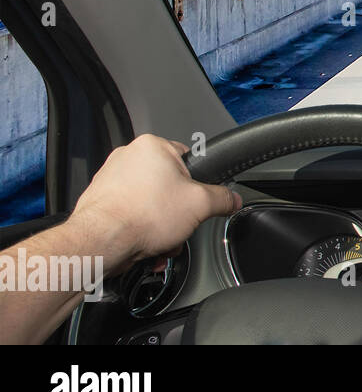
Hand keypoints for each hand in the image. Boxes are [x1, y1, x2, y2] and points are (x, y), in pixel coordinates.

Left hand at [68, 135, 241, 271]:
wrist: (100, 242)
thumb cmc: (140, 216)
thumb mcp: (201, 205)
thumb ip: (223, 198)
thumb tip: (232, 199)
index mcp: (152, 146)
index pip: (189, 160)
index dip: (198, 185)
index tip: (199, 201)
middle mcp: (128, 157)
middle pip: (170, 187)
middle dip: (178, 213)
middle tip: (179, 226)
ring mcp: (110, 179)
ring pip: (151, 203)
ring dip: (161, 226)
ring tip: (160, 241)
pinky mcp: (101, 201)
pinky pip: (132, 214)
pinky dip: (141, 230)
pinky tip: (145, 244)